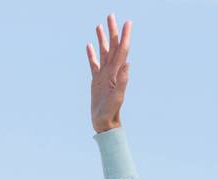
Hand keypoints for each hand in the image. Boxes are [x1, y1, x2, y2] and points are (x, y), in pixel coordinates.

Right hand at [87, 13, 130, 132]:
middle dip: (113, 31)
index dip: (125, 36)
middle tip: (111, 16)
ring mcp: (104, 75)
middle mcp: (111, 71)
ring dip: (103, 39)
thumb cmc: (111, 112)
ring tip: (100, 25)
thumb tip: (128, 63)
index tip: (127, 22)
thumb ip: (123, 81)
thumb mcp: (117, 97)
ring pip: (103, 52)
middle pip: (113, 47)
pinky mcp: (96, 81)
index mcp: (117, 73)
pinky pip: (93, 64)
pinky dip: (92, 54)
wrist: (105, 123)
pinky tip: (89, 46)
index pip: (122, 50)